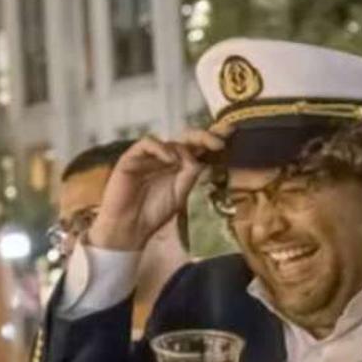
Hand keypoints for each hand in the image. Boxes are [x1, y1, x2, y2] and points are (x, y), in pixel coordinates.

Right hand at [87, 130, 222, 251]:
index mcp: (180, 166)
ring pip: (170, 141)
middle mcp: (166, 158)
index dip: (213, 138)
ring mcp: (149, 157)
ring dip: (184, 147)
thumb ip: (192, 174)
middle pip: (187, 138)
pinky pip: (147, 143)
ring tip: (189, 161)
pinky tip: (169, 160)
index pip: (198, 147)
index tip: (231, 134)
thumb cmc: (154, 213)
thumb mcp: (182, 193)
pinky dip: (161, 148)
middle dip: (204, 136)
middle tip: (219, 142)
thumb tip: (201, 157)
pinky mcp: (131, 158)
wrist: (130, 228)